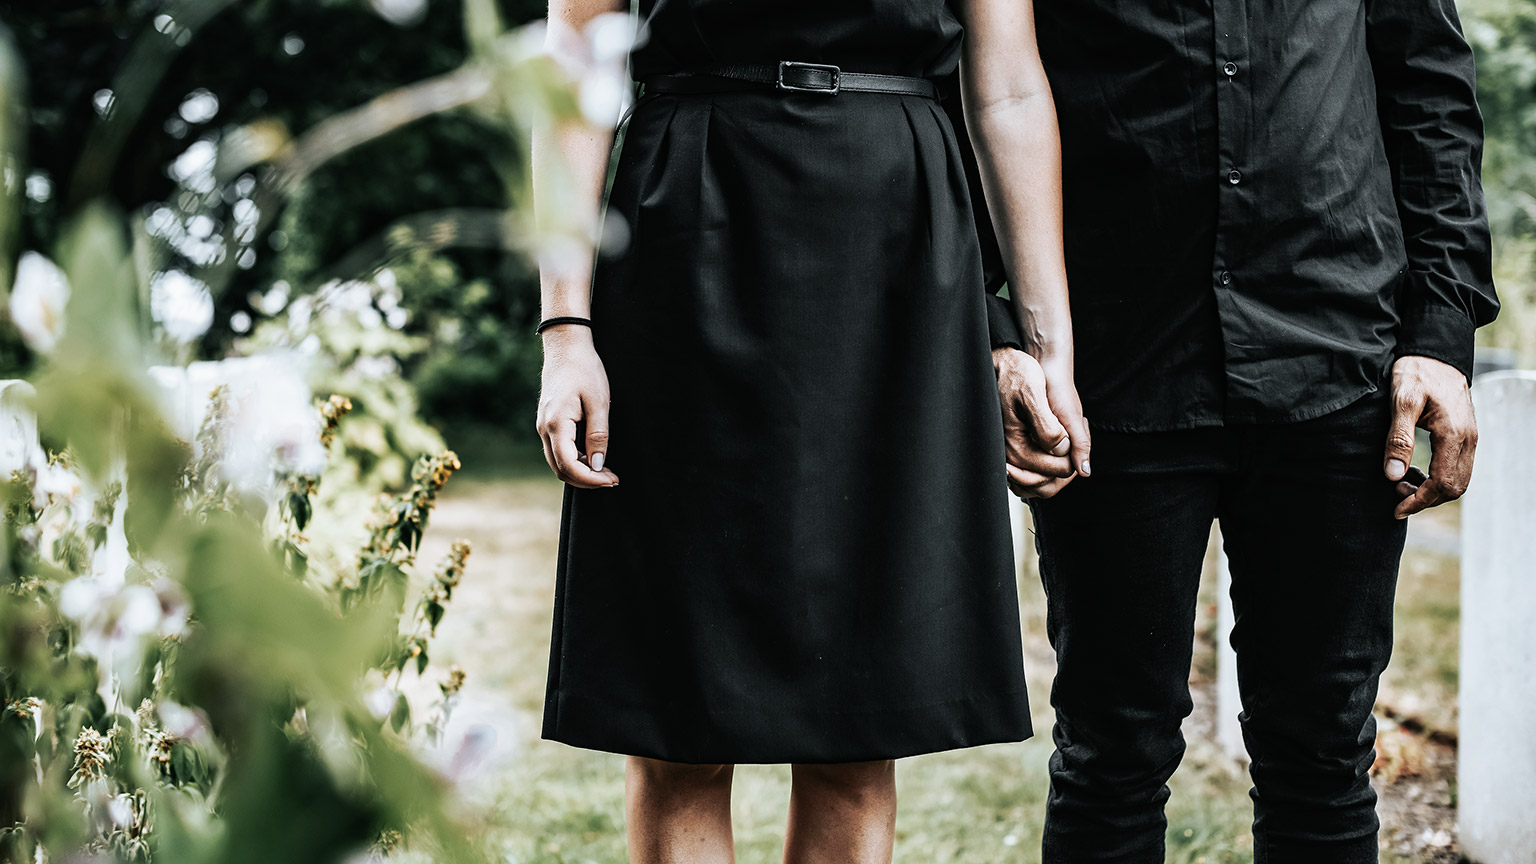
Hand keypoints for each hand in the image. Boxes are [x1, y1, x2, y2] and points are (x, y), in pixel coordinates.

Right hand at [536, 326, 619, 488]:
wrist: (566, 347)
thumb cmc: (585, 370)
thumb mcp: (599, 402)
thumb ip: (598, 435)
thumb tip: (599, 465)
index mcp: (556, 424)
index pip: (569, 466)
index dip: (591, 479)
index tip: (612, 480)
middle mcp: (544, 429)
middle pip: (561, 470)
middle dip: (587, 480)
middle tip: (612, 479)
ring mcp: (543, 426)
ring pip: (558, 462)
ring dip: (581, 472)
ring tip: (606, 471)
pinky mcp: (547, 423)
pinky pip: (558, 451)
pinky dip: (575, 460)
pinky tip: (594, 457)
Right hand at [993, 347, 1090, 498]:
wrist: (1006, 365)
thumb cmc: (1018, 375)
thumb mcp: (1033, 395)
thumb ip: (1048, 428)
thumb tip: (1062, 452)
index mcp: (1017, 447)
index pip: (1058, 471)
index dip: (1074, 455)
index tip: (1074, 428)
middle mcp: (1012, 457)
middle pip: (1052, 481)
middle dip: (1070, 460)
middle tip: (1074, 429)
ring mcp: (1014, 456)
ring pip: (1046, 481)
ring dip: (1063, 462)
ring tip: (1067, 432)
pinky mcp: (1017, 452)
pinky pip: (1039, 472)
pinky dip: (1053, 461)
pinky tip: (1059, 437)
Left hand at [1384, 355, 1476, 518]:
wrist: (1436, 352)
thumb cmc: (1417, 372)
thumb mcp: (1401, 402)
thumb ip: (1398, 439)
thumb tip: (1393, 475)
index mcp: (1454, 434)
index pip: (1443, 483)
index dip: (1419, 501)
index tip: (1396, 509)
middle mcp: (1468, 439)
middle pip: (1455, 487)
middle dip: (1426, 499)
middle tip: (1395, 494)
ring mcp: (1470, 437)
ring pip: (1459, 479)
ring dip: (1432, 490)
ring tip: (1401, 482)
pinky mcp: (1465, 434)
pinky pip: (1457, 467)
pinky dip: (1438, 477)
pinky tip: (1414, 471)